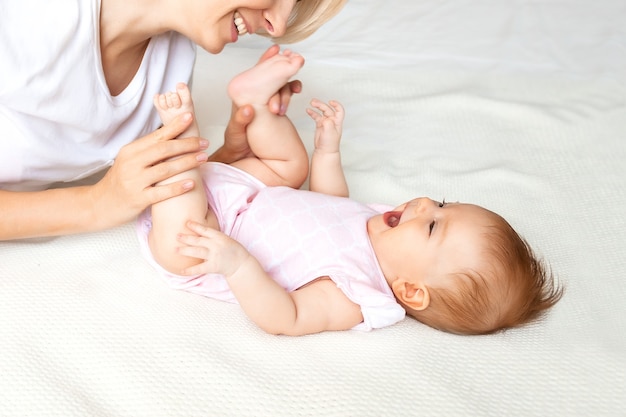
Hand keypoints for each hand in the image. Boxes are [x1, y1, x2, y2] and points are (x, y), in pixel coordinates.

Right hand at [89, 113, 208, 228]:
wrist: (100, 205)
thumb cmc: (121, 181)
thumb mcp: (130, 160)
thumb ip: (148, 150)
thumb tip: (172, 134)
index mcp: (131, 150)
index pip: (157, 136)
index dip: (175, 126)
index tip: (190, 117)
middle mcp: (131, 163)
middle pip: (163, 150)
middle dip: (187, 144)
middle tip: (204, 142)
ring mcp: (134, 181)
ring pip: (165, 169)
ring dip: (187, 162)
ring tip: (204, 158)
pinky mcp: (138, 199)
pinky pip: (161, 192)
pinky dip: (177, 187)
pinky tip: (191, 183)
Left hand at [177, 221, 250, 276]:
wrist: (241, 264)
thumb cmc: (233, 250)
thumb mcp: (225, 239)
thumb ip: (213, 236)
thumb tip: (199, 231)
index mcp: (220, 237)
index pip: (206, 230)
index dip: (196, 226)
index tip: (187, 223)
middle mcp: (216, 246)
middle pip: (198, 241)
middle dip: (187, 238)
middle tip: (176, 236)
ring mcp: (214, 256)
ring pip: (197, 252)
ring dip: (185, 250)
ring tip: (175, 249)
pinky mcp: (213, 267)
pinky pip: (199, 268)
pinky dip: (190, 270)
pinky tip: (181, 271)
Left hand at [210, 45, 301, 164]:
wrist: (242, 155)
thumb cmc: (236, 143)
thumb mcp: (235, 134)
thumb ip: (240, 121)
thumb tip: (248, 108)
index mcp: (244, 97)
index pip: (254, 75)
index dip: (265, 61)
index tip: (276, 50)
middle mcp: (256, 95)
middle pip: (271, 77)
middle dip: (281, 78)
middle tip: (287, 86)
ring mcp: (266, 100)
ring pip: (281, 84)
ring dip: (287, 90)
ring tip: (286, 104)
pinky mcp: (275, 107)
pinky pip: (286, 93)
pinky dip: (292, 89)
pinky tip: (298, 90)